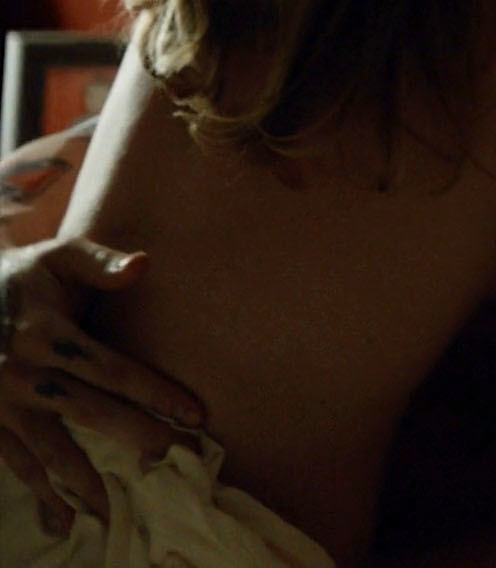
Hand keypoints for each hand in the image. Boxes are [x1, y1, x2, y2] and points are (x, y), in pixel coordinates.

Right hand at [0, 236, 204, 533]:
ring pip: (49, 449)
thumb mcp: (57, 257)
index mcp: (46, 334)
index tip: (195, 415)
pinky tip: (62, 519)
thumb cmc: (22, 277)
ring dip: (83, 482)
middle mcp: (22, 373)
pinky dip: (39, 493)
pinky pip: (16, 463)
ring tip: (114, 510)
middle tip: (174, 457)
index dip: (155, 393)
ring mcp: (2, 404)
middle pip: (88, 412)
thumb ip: (100, 263)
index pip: (113, 369)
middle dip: (134, 437)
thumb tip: (144, 264)